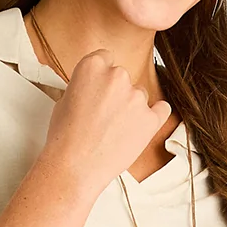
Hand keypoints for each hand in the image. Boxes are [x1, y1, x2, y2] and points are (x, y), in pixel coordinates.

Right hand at [38, 49, 172, 195]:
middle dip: (116, 93)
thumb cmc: (65, 138)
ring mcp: (136, 97)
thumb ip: (85, 86)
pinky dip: (154, 116)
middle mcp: (117, 76)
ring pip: (139, 95)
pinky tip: (141, 126)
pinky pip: (162, 109)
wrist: (74, 167)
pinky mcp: (151, 119)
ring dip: (131, 108)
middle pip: (123, 77)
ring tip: (113, 130)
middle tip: (103, 115)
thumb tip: (94, 88)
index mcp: (93, 65)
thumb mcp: (64, 100)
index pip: (106, 58)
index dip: (102, 77)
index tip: (100, 88)